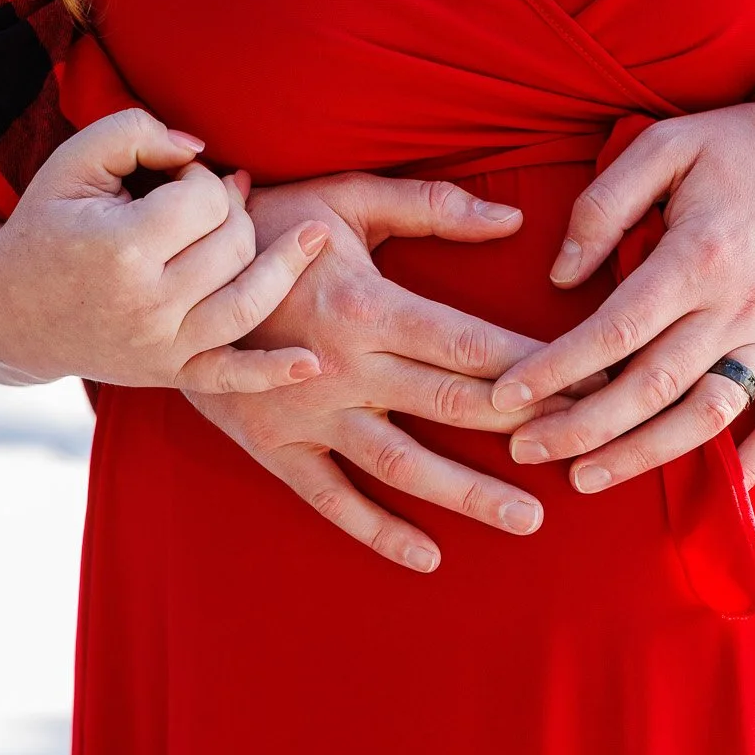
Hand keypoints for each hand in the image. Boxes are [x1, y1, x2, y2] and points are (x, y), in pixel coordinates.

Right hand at [0, 109, 330, 390]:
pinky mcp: (168, 373)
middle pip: (234, 244)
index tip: (174, 178)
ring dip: (284, 265)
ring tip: (313, 235)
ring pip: (250, 301)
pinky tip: (312, 363)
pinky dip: (273, 372)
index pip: (205, 199)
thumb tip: (202, 151)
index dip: (200, 178)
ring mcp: (161, 346)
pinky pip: (230, 376)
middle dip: (232, 210)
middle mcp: (148, 304)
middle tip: (208, 200)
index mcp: (122, 248)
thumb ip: (137, 132)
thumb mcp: (75, 161)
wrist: (7, 310)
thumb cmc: (47, 224)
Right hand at [187, 172, 571, 572]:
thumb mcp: (346, 197)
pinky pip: (332, 499)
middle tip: (584, 451)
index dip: (535, 366)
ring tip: (529, 519)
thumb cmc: (269, 223)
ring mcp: (308, 414)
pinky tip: (428, 556)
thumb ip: (432, 208)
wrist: (162, 271)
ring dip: (468, 495)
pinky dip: (378, 532)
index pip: (471, 344)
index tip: (592, 380)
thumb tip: (514, 220)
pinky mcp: (273, 446)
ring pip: (402, 465)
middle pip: (451, 407)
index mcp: (368, 304)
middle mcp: (344, 368)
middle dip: (523, 432)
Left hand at [484, 104, 754, 491]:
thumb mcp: (667, 145)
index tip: (506, 397)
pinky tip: (717, 487)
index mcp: (697, 256)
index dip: (553, 370)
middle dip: (579, 427)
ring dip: (644, 455)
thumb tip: (560, 276)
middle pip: (648, 387)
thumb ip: (605, 204)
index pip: (611, 332)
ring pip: (706, 414)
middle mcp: (738, 305)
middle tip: (525, 449)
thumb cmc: (742, 144)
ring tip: (587, 477)